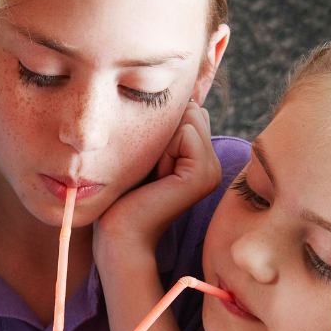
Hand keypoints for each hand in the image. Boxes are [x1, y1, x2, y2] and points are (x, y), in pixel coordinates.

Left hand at [96, 100, 221, 253]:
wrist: (118, 234)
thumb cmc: (123, 194)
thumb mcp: (147, 153)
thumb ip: (165, 128)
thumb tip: (179, 96)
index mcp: (201, 159)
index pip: (187, 111)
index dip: (159, 127)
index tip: (148, 162)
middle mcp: (212, 164)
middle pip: (189, 111)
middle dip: (161, 130)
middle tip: (148, 168)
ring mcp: (212, 171)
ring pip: (188, 119)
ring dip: (159, 140)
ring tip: (151, 174)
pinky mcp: (202, 176)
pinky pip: (185, 132)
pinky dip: (162, 149)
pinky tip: (155, 178)